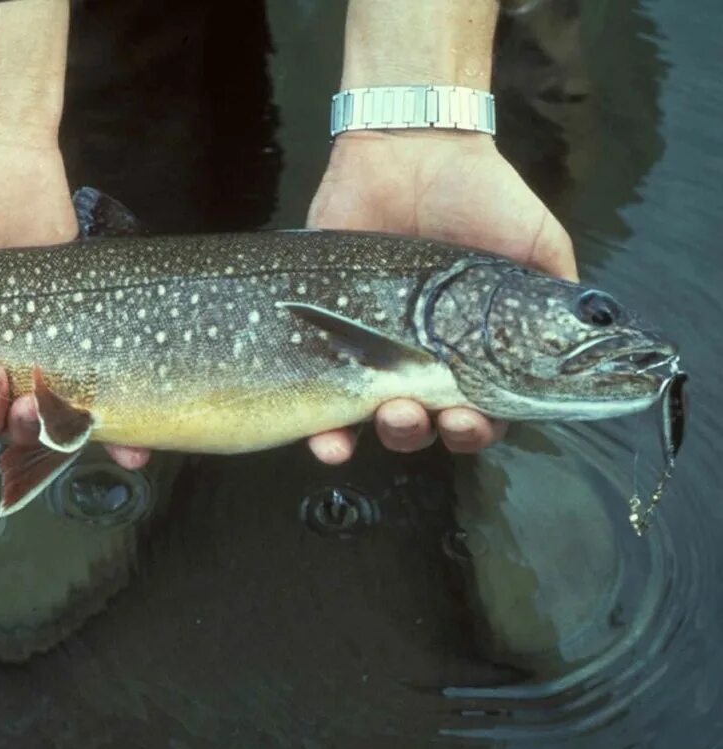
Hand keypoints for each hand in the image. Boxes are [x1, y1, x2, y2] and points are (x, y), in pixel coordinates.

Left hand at [304, 130, 576, 460]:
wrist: (409, 150)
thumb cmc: (480, 196)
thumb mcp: (537, 243)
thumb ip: (561, 297)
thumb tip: (588, 348)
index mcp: (471, 351)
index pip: (477, 413)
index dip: (476, 431)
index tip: (471, 420)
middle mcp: (420, 360)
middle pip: (425, 426)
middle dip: (427, 432)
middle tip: (431, 414)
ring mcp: (368, 350)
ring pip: (373, 420)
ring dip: (386, 432)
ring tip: (391, 413)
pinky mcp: (322, 334)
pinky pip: (318, 396)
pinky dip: (322, 431)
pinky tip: (327, 440)